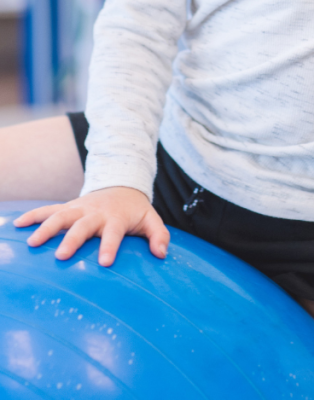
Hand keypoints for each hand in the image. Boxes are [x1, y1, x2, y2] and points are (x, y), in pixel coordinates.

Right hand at [13, 187, 169, 266]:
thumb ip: (158, 235)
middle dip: (72, 239)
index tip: (105, 262)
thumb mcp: (151, 219)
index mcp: (117, 218)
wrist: (121, 186)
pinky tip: (17, 225)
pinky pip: (48, 210)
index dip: (110, 246)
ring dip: (46, 228)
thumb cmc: (134, 211)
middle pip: (83, 225)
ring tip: (32, 243)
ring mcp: (80, 209)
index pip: (114, 232)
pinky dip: (33, 216)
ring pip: (62, 216)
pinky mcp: (68, 208)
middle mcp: (96, 213)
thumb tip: (162, 254)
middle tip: (61, 256)